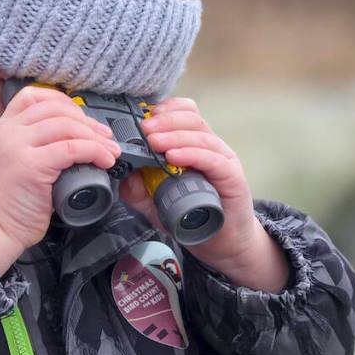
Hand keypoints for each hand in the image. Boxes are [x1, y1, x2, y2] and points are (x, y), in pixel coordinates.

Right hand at [0, 85, 120, 274]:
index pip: (34, 96)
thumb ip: (37, 143)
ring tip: (110, 152)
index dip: (64, 101)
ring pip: (67, 126)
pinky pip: (71, 148)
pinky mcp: (31, 164)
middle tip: (106, 137)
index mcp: (4, 127)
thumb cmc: (12, 201)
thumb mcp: (18, 160)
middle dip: (87, 121)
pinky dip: (93, 151)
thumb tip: (79, 135)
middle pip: (56, 109)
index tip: (83, 116)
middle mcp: (8, 131)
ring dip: (95, 137)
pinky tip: (104, 161)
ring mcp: (18, 146)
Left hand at [119, 97, 289, 292]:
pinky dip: (192, 154)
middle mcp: (212, 147)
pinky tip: (174, 157)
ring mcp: (224, 160)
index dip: (165, 110)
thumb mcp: (156, 203)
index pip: (185, 113)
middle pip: (192, 118)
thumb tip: (121, 171)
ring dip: (175, 135)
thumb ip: (137, 189)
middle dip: (165, 121)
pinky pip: (213, 160)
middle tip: (144, 130)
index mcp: (195, 145)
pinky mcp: (233, 177)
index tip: (143, 117)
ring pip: (201, 136)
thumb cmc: (193, 217)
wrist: (223, 245)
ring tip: (154, 142)